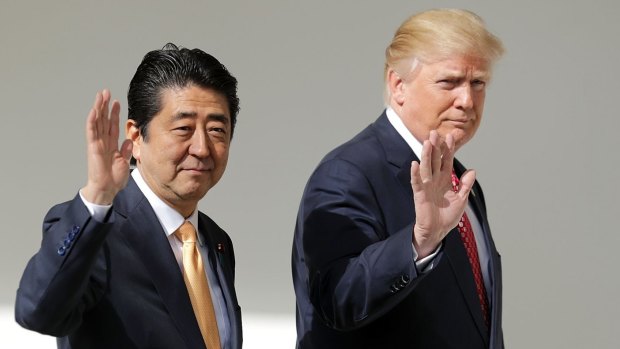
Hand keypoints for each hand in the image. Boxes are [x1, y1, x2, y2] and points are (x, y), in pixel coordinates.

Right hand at [81, 90, 132, 204]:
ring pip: (97, 122)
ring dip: (98, 108)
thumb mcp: (124, 162)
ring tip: (100, 96)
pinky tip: (94, 111)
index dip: (114, 113)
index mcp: (111, 144)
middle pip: (104, 120)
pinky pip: (92, 132)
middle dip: (105, 106)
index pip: (112, 125)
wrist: (107, 189)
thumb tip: (129, 140)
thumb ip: (126, 151)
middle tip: (106, 92)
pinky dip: (92, 122)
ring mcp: (97, 144)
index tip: (116, 102)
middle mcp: (103, 142)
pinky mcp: (93, 148)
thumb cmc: (114, 178)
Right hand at [410, 130, 474, 257]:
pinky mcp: (420, 195)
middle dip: (436, 146)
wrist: (437, 231)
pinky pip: (417, 182)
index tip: (452, 135)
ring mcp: (427, 186)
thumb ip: (465, 185)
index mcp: (445, 179)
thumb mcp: (461, 199)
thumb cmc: (448, 216)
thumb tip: (472, 170)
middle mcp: (435, 180)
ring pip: (426, 167)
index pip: (446, 160)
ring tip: (427, 142)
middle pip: (435, 160)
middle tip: (435, 132)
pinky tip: (414, 164)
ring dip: (426, 155)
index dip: (449, 148)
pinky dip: (415, 174)